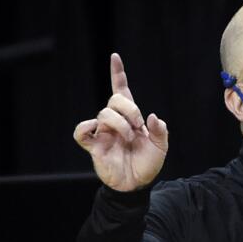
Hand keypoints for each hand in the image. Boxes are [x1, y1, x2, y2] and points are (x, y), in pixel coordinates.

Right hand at [73, 53, 167, 191]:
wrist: (137, 184)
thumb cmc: (147, 163)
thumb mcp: (161, 146)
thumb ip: (161, 130)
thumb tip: (152, 117)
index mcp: (130, 117)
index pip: (121, 90)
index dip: (118, 74)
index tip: (115, 57)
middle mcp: (115, 121)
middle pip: (115, 100)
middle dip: (130, 109)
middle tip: (139, 126)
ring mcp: (103, 132)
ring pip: (103, 114)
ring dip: (120, 125)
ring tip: (129, 139)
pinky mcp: (94, 146)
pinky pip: (81, 132)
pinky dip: (85, 127)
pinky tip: (97, 130)